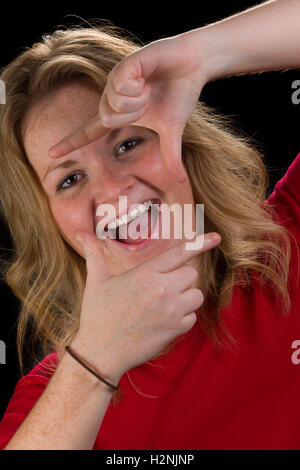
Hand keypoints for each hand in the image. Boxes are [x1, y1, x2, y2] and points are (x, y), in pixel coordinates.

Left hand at [48, 32, 208, 184]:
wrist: (193, 64)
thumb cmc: (179, 94)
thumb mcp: (171, 129)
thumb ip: (169, 154)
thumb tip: (180, 180)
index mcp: (119, 113)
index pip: (90, 131)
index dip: (71, 143)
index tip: (51, 154)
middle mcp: (112, 96)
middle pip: (107, 119)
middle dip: (133, 115)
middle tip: (149, 101)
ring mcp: (116, 79)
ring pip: (114, 103)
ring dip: (138, 100)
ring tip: (150, 86)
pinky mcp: (123, 64)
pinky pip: (121, 85)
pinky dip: (139, 86)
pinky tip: (147, 76)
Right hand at [70, 230, 220, 382]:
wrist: (101, 352)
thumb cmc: (97, 315)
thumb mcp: (95, 280)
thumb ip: (93, 253)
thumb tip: (80, 233)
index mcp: (144, 273)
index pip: (178, 253)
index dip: (200, 243)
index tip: (216, 237)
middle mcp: (161, 289)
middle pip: (191, 274)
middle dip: (181, 279)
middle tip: (162, 288)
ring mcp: (171, 310)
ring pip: (196, 295)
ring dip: (185, 298)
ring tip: (164, 304)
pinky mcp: (175, 329)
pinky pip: (192, 317)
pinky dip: (183, 318)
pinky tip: (163, 321)